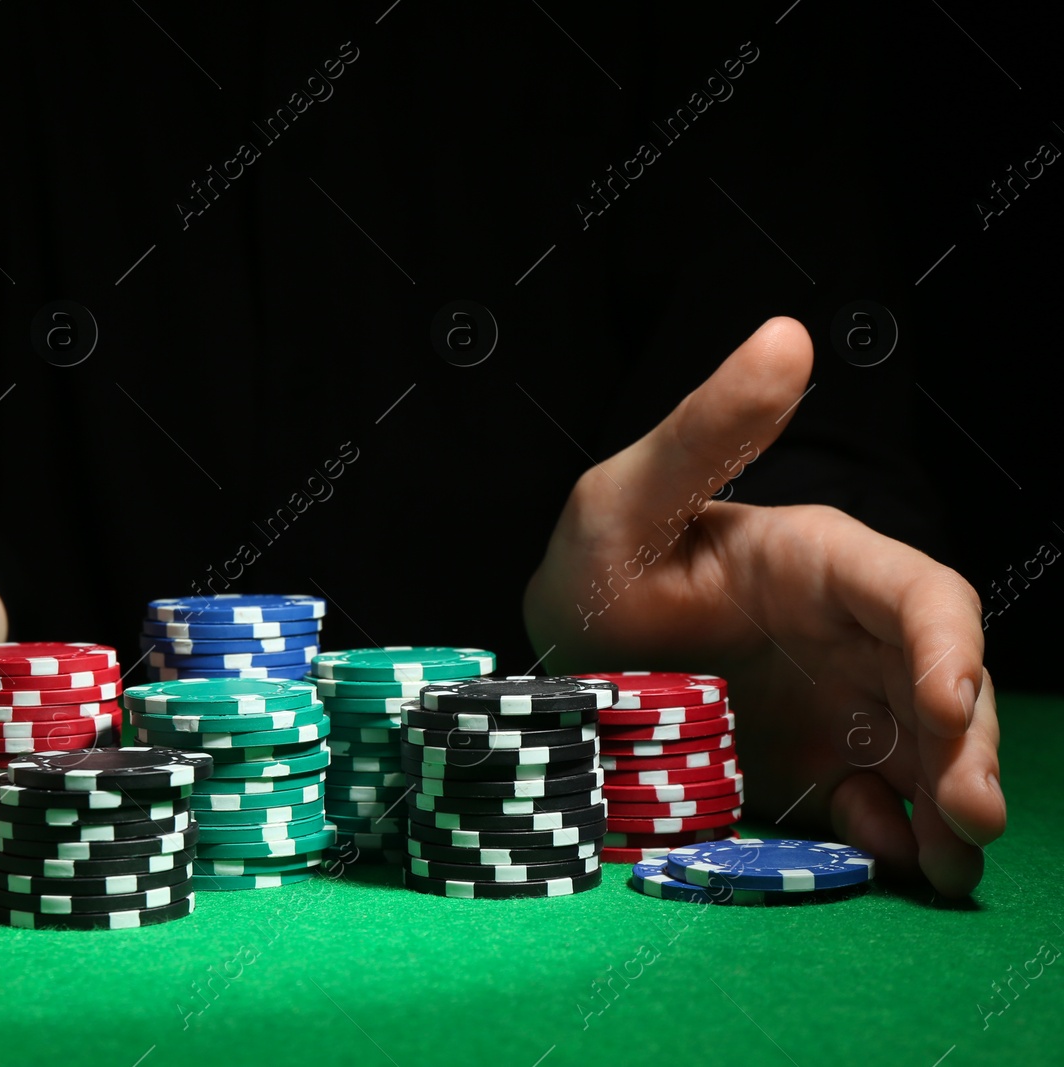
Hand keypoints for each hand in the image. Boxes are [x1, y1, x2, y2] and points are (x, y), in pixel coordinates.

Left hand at [524, 317, 1003, 897]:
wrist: (558, 650)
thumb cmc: (596, 559)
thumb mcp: (628, 495)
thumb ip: (708, 430)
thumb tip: (786, 333)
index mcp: (820, 562)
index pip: (918, 594)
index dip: (949, 646)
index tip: (950, 705)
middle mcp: (848, 635)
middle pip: (943, 684)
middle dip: (969, 748)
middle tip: (969, 822)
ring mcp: (835, 704)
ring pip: (926, 750)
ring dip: (948, 807)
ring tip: (947, 870)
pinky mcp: (811, 763)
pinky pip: (870, 800)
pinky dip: (887, 833)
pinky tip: (879, 857)